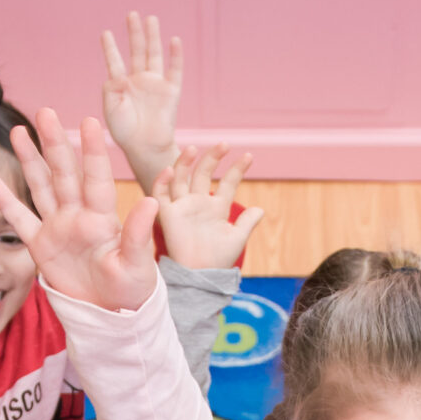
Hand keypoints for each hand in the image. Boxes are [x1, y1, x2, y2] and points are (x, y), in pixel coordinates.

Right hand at [0, 111, 161, 314]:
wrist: (110, 315)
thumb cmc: (131, 290)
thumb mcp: (138, 266)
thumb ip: (138, 234)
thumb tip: (151, 202)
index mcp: (102, 217)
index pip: (96, 178)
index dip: (92, 151)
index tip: (89, 122)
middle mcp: (78, 215)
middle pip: (63, 173)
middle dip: (55, 143)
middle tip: (46, 113)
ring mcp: (58, 228)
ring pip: (41, 187)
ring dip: (30, 160)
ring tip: (19, 131)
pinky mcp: (41, 247)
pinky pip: (21, 222)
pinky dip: (8, 204)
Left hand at [100, 11, 183, 183]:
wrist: (145, 148)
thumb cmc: (124, 133)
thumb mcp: (111, 110)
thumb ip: (111, 90)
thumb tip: (116, 74)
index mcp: (122, 85)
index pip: (115, 61)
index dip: (110, 48)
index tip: (105, 33)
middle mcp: (139, 81)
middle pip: (137, 51)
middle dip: (134, 33)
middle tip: (131, 14)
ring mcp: (155, 84)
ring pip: (154, 55)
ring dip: (153, 37)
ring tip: (151, 19)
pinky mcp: (171, 91)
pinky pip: (175, 70)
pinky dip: (176, 56)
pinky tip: (174, 40)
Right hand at [150, 145, 263, 271]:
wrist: (200, 275)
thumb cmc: (219, 260)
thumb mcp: (237, 238)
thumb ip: (248, 222)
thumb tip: (260, 209)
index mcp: (217, 208)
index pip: (227, 183)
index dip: (237, 169)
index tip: (249, 157)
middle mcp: (199, 204)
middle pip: (204, 174)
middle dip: (213, 158)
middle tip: (224, 144)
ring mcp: (183, 207)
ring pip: (181, 178)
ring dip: (185, 162)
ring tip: (194, 148)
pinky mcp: (167, 215)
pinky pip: (160, 194)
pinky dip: (161, 181)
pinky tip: (169, 169)